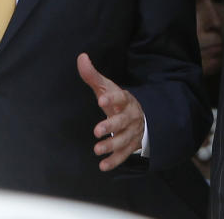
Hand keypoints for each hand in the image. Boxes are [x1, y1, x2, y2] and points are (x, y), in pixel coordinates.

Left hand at [77, 52, 144, 170]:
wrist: (142, 115)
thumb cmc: (118, 100)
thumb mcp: (107, 87)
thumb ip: (93, 75)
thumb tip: (81, 57)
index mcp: (126, 100)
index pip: (121, 97)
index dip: (112, 99)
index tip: (101, 100)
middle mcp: (131, 116)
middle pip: (123, 121)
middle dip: (111, 126)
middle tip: (97, 130)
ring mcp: (133, 132)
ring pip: (124, 139)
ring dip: (111, 145)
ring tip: (97, 149)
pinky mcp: (132, 145)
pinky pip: (125, 154)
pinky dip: (115, 161)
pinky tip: (103, 166)